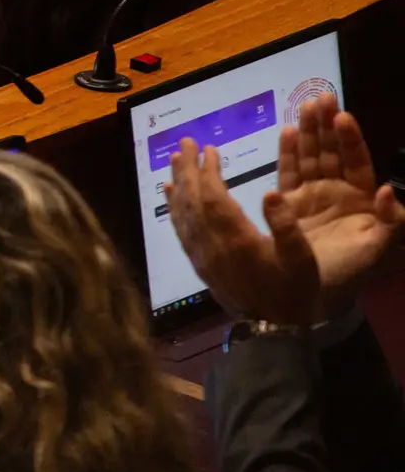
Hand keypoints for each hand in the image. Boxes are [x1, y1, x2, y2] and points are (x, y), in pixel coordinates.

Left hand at [166, 139, 317, 326]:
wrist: (273, 329)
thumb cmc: (294, 290)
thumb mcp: (302, 259)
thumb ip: (286, 226)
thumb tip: (270, 191)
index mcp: (237, 242)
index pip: (214, 200)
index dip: (208, 173)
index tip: (208, 149)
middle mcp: (212, 246)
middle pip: (192, 201)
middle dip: (187, 169)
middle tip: (183, 142)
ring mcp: (201, 255)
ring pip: (182, 214)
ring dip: (177, 183)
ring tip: (173, 158)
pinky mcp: (198, 263)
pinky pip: (180, 229)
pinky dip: (173, 207)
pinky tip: (170, 193)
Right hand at [273, 98, 402, 316]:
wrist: (315, 295)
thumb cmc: (351, 271)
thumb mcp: (378, 248)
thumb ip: (390, 221)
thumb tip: (389, 190)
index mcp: (362, 198)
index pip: (356, 161)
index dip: (350, 139)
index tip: (342, 116)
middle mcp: (338, 190)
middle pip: (332, 151)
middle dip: (327, 124)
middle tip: (321, 96)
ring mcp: (313, 194)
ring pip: (311, 156)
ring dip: (308, 131)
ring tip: (305, 106)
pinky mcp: (290, 202)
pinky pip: (289, 171)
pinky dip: (288, 152)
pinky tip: (287, 131)